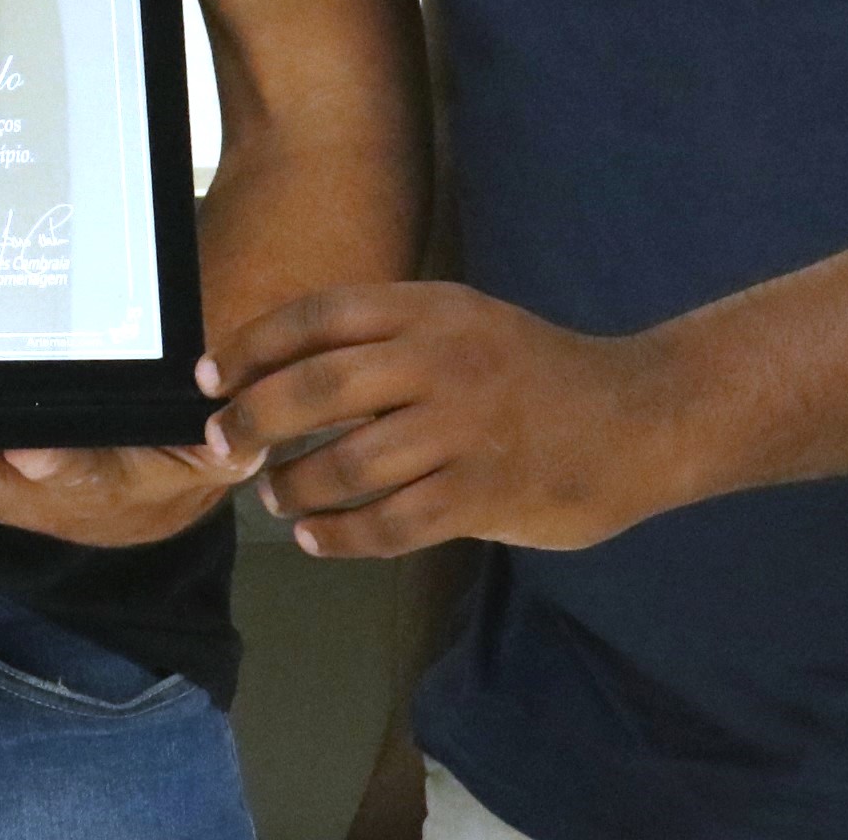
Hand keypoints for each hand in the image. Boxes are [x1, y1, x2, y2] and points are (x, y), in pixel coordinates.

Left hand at [0, 379, 252, 548]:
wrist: (164, 483)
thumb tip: (228, 441)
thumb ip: (220, 447)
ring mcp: (11, 495)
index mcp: (117, 483)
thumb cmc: (180, 449)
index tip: (31, 454)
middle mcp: (55, 497)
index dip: (60, 468)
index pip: (89, 476)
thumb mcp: (212, 451)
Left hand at [218, 283, 696, 557]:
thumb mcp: (461, 321)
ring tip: (274, 495)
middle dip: (252, 419)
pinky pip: (392, 523)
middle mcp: (441, 362)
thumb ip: (385, 336)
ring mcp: (464, 430)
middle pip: (318, 388)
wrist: (637, 418)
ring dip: (294, 485)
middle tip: (221, 444)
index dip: (252, 346)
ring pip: (348, 465)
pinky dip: (342, 536)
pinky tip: (317, 537)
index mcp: (429, 309)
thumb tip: (280, 364)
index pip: (318, 317)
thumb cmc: (531, 370)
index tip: (210, 377)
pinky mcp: (485, 494)